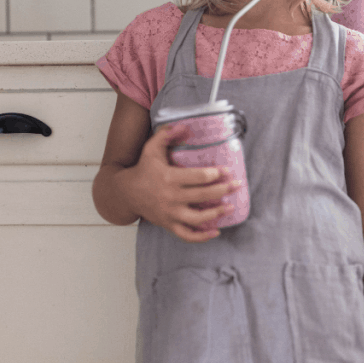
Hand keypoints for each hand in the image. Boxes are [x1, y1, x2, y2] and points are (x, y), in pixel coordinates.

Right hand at [119, 123, 241, 242]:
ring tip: (231, 207)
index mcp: (169, 178)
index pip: (198, 177)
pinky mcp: (168, 224)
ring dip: (216, 214)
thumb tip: (183, 125)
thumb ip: (166, 134)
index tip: (227, 170)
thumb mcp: (151, 148)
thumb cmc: (143, 169)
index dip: (215, 174)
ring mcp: (170, 213)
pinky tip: (216, 232)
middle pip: (202, 196)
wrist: (126, 193)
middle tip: (237, 185)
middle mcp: (170, 197)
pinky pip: (187, 235)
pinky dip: (202, 237)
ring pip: (198, 218)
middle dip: (223, 190)